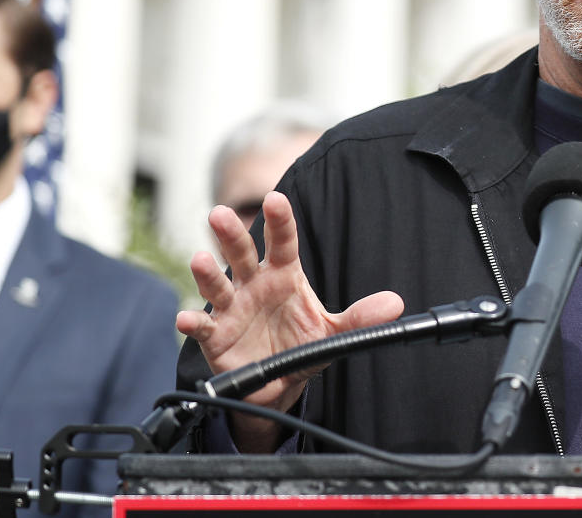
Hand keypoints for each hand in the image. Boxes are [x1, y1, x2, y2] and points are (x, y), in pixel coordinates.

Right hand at [176, 191, 403, 449]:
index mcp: (283, 275)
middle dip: (230, 235)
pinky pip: (202, 327)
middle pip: (241, 254)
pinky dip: (193, 323)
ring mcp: (232, 309)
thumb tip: (395, 305)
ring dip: (206, 274)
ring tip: (199, 260)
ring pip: (217, 286)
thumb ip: (361, 317)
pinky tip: (187, 319)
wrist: (279, 382)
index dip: (280, 221)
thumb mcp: (334, 331)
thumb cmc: (301, 343)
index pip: (282, 242)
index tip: (276, 199)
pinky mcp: (216, 337)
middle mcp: (254, 285)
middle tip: (220, 214)